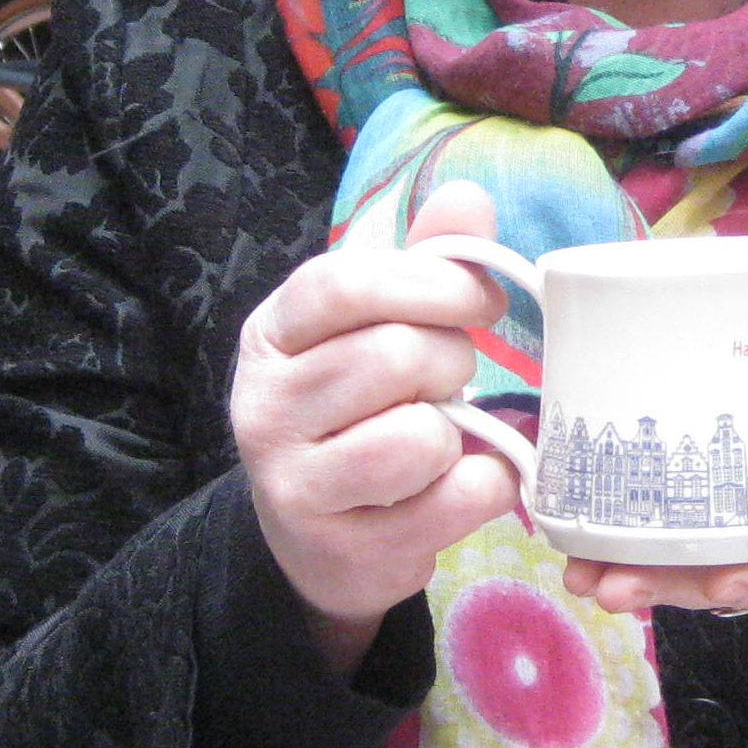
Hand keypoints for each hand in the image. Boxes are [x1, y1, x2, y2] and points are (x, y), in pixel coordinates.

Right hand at [231, 180, 520, 673]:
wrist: (319, 540)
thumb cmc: (358, 412)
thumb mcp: (375, 329)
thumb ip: (424, 263)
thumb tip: (469, 197)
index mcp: (270, 336)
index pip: (340, 284)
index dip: (429, 281)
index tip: (480, 298)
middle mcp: (263, 408)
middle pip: (394, 356)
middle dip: (451, 362)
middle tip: (450, 380)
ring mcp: (293, 486)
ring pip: (420, 437)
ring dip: (459, 433)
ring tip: (440, 434)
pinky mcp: (341, 550)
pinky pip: (454, 501)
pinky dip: (485, 485)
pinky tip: (462, 482)